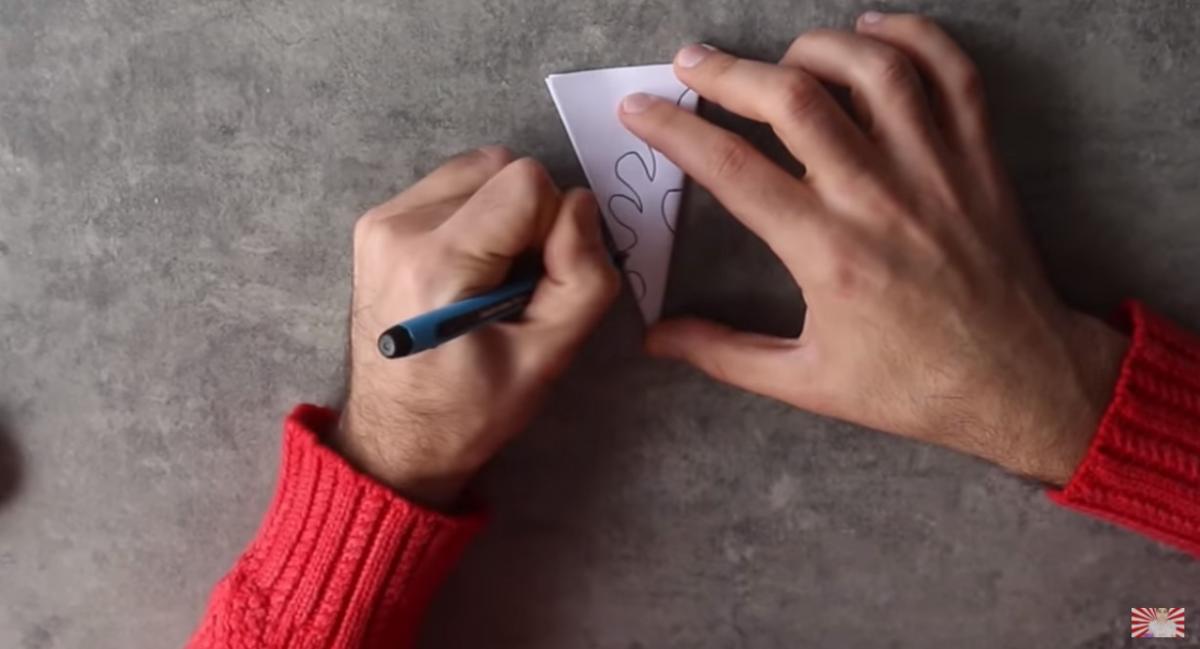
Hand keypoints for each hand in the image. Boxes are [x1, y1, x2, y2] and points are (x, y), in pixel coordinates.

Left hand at [332, 147, 619, 507]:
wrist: (396, 439)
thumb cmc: (470, 411)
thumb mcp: (546, 359)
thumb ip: (581, 279)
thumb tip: (582, 206)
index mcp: (435, 265)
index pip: (526, 182)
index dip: (554, 225)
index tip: (539, 280)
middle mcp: (397, 228)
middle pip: (501, 166)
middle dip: (529, 216)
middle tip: (518, 284)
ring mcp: (379, 221)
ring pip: (478, 169)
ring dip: (503, 213)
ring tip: (492, 279)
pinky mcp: (376, 222)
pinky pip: (451, 185)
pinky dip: (476, 215)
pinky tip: (469, 271)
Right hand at [618, 13, 1127, 484]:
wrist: (1019, 384)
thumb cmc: (913, 387)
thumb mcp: (807, 384)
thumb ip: (725, 354)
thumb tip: (655, 338)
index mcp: (828, 252)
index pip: (732, 169)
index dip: (673, 130)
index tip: (640, 109)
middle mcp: (878, 198)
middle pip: (793, 100)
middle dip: (729, 71)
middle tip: (691, 63)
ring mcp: (935, 170)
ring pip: (872, 69)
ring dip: (815, 46)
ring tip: (782, 58)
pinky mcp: (978, 160)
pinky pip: (951, 73)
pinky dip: (912, 37)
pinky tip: (873, 34)